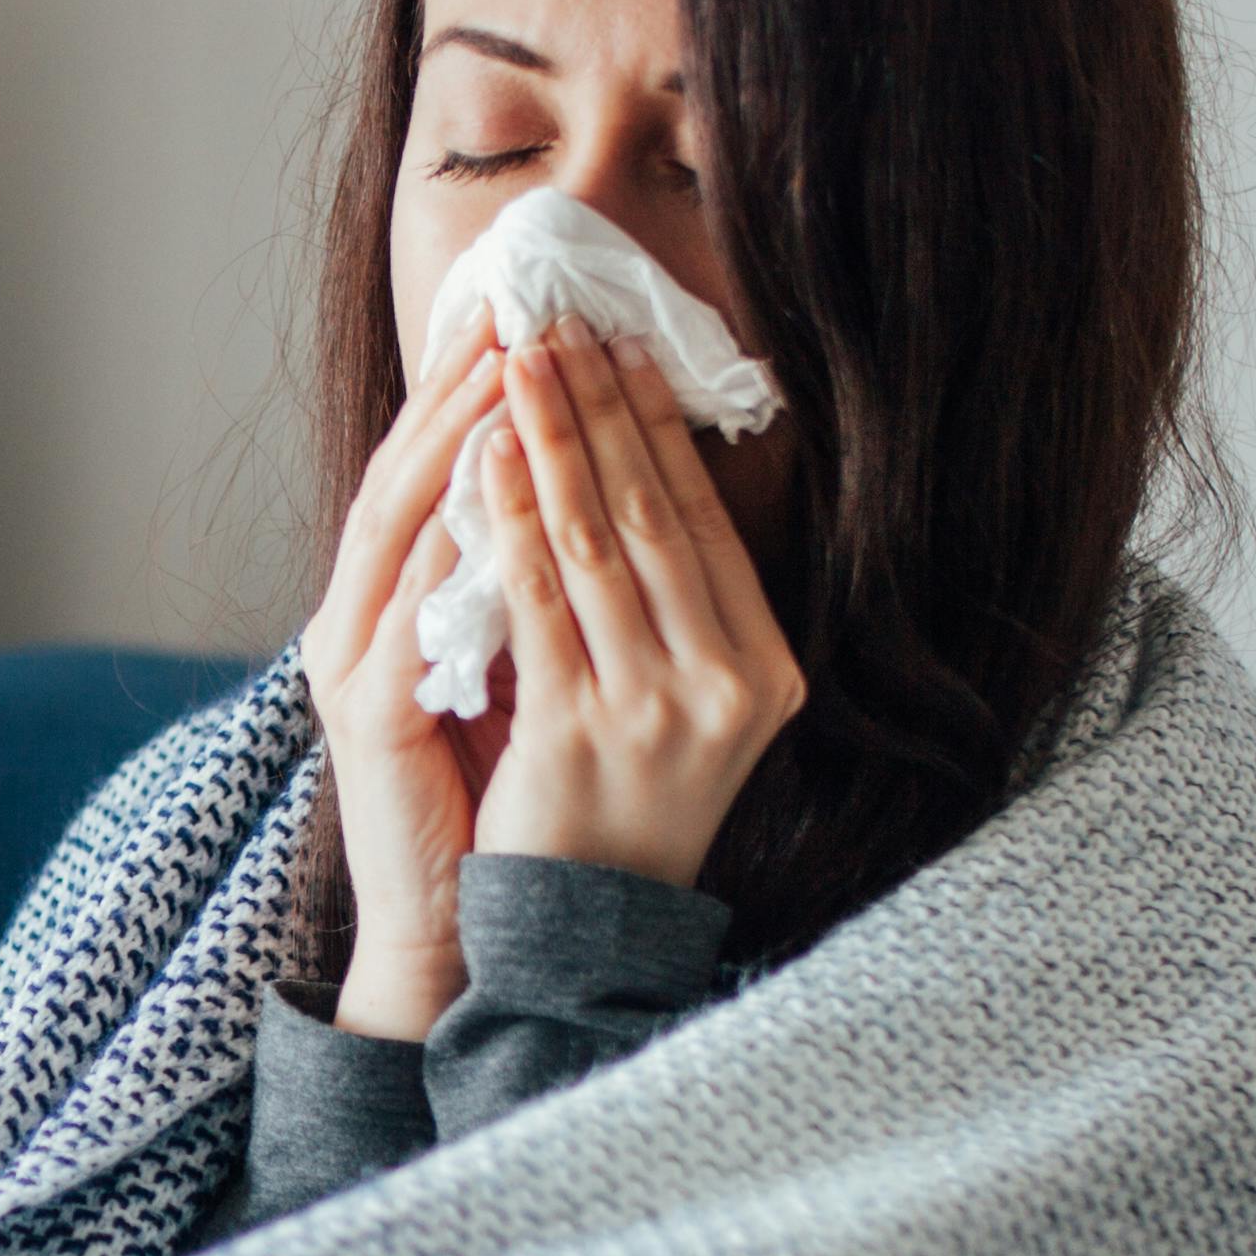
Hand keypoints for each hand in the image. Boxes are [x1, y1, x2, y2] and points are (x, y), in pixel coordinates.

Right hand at [298, 319, 512, 1038]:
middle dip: (459, 388)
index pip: (429, 472)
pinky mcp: (371, 716)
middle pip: (403, 475)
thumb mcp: (515, 672)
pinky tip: (485, 488)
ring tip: (502, 368)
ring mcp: (353, 664)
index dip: (469, 391)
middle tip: (513, 309)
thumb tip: (593, 497)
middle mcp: (356, 620)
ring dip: (450, 440)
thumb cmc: (493, 804)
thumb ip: (528, 591)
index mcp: (389, 606)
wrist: (454, 929)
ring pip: (396, 525)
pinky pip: (409, 612)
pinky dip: (445, 544)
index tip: (525, 314)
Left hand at [460, 323, 803, 889]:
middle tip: (555, 323)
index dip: (655, 427)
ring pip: (596, 543)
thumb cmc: (618, 807)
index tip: (616, 346)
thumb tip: (638, 468)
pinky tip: (490, 459)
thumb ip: (676, 611)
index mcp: (765, 673)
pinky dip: (511, 521)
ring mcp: (657, 712)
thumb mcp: (681, 705)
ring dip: (552, 440)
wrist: (578, 933)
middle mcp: (728, 688)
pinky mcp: (581, 734)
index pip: (703, 522)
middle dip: (597, 408)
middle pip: (653, 516)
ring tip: (517, 362)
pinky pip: (538, 602)